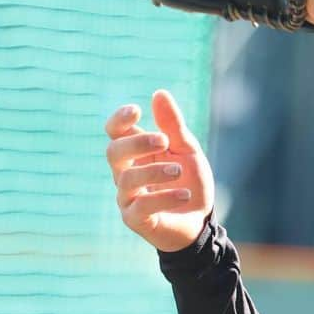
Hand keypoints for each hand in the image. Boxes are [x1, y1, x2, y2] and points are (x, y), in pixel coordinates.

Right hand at [105, 90, 214, 251]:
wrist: (200, 220)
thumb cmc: (189, 181)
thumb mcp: (186, 150)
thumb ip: (172, 125)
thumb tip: (159, 93)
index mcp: (136, 153)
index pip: (114, 132)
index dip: (119, 120)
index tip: (136, 111)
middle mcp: (125, 173)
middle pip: (114, 152)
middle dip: (137, 143)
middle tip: (164, 141)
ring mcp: (127, 197)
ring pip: (128, 179)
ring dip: (156, 171)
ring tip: (179, 170)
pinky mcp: (134, 220)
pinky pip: (141, 206)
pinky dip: (164, 197)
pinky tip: (185, 194)